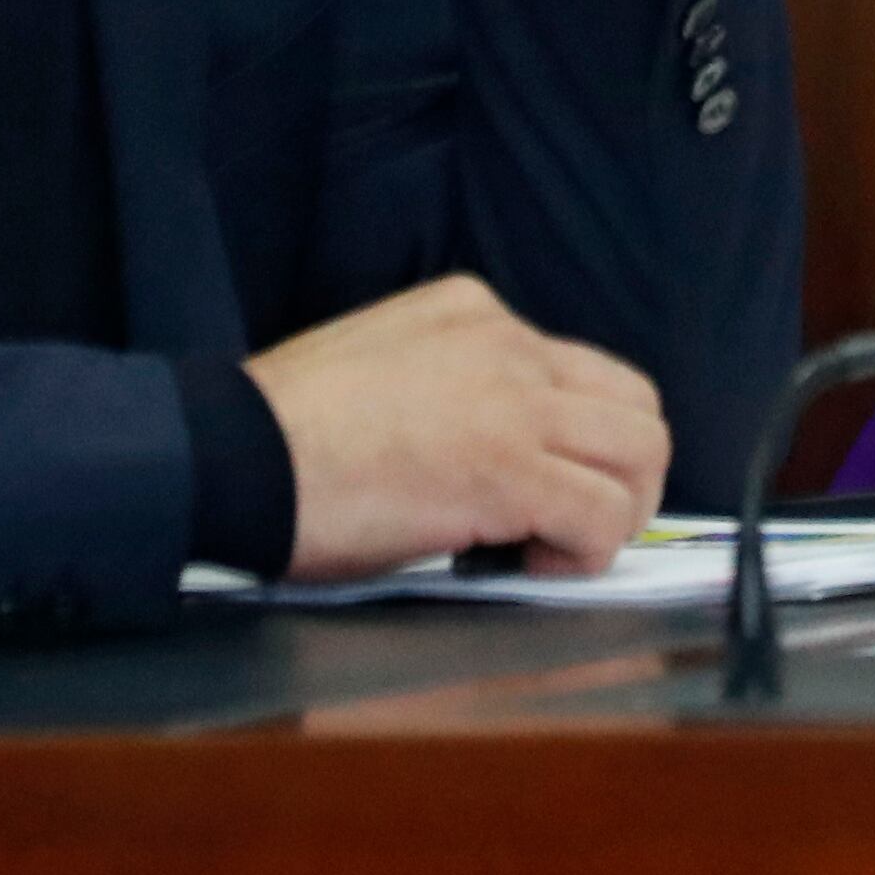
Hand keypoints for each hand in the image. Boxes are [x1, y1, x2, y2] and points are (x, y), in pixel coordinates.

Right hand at [249, 275, 672, 580]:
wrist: (231, 454)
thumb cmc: (279, 432)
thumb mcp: (378, 364)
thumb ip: (444, 383)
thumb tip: (480, 450)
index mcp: (471, 310)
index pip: (578, 369)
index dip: (574, 439)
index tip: (532, 485)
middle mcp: (509, 344)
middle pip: (635, 404)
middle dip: (621, 473)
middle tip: (571, 522)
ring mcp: (516, 403)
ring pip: (643, 453)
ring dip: (617, 512)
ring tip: (557, 547)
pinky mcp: (510, 470)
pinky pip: (604, 517)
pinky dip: (586, 553)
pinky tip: (531, 564)